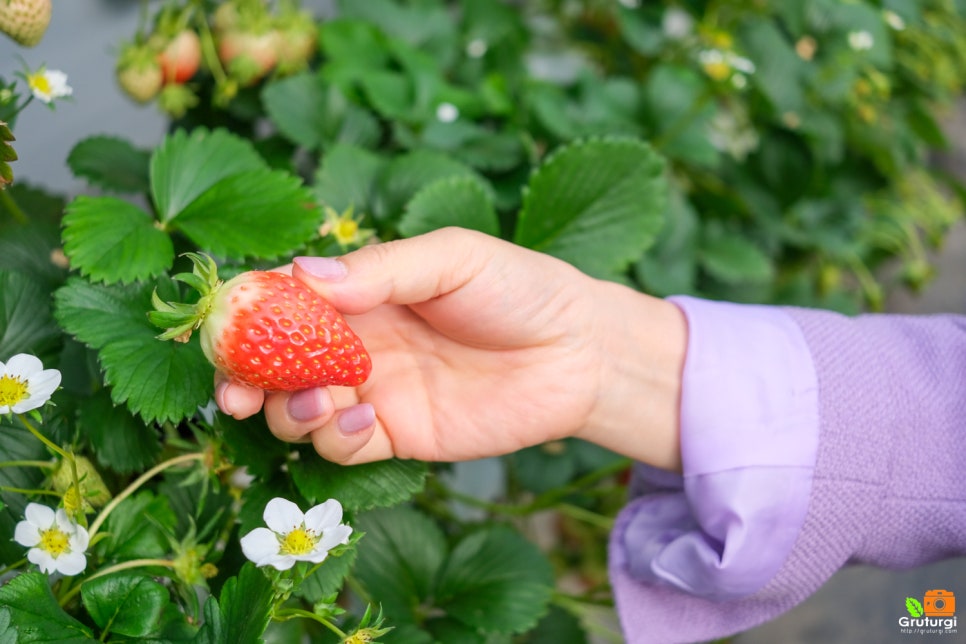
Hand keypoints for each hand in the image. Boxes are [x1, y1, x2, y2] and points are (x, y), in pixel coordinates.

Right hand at [215, 227, 685, 468]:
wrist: (578, 351)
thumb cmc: (519, 288)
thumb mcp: (452, 259)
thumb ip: (381, 270)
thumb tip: (302, 274)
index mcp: (362, 293)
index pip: (285, 302)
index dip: (248, 314)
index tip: (225, 325)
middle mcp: (357, 344)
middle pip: (275, 366)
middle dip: (245, 379)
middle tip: (236, 389)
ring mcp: (375, 392)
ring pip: (299, 412)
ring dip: (289, 412)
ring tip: (319, 400)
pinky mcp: (399, 436)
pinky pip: (344, 448)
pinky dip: (336, 440)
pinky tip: (365, 420)